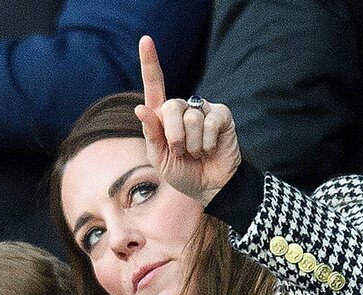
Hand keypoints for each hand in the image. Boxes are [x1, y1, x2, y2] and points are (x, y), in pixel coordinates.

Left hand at [133, 35, 240, 206]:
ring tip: (197, 153)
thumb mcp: (160, 159)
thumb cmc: (183, 173)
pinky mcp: (221, 116)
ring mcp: (203, 109)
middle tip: (180, 152)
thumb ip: (151, 134)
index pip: (155, 85)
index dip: (150, 62)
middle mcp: (183, 108)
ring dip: (192, 143)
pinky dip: (207, 142)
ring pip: (191, 117)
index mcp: (163, 116)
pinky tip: (210, 149)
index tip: (146, 40)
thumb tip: (141, 108)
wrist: (210, 188)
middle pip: (171, 106)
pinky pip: (210, 122)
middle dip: (174, 136)